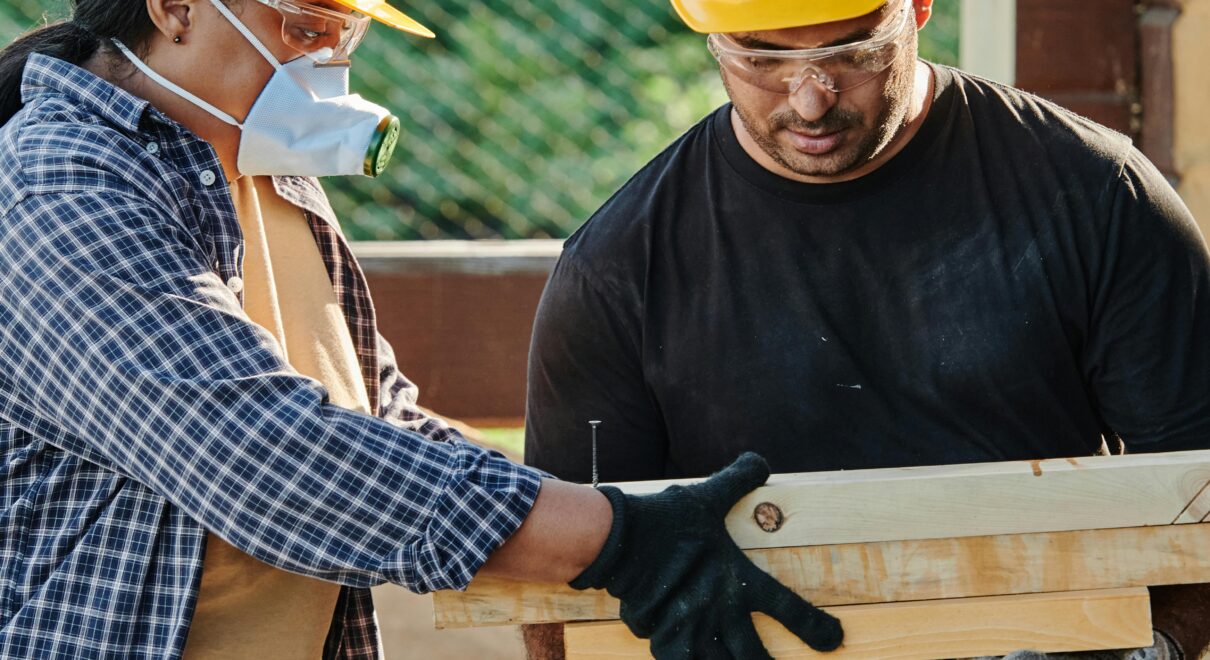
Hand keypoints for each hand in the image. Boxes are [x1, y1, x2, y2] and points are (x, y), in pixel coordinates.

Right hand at [569, 452, 842, 658]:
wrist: (620, 540)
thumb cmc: (667, 520)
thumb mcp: (708, 496)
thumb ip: (738, 481)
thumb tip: (760, 463)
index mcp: (738, 580)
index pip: (788, 608)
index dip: (813, 627)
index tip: (833, 640)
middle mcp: (720, 611)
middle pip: (755, 658)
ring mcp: (692, 628)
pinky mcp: (663, 636)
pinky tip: (689, 658)